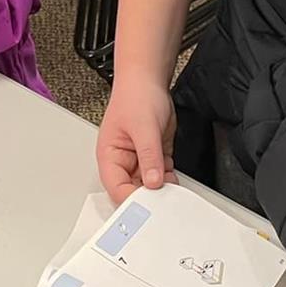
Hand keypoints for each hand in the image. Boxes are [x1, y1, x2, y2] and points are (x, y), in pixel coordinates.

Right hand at [96, 76, 177, 202]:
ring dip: (162, 190)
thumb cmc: (135, 96)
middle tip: (164, 201)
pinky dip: (169, 180)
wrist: (149, 81)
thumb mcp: (143, 127)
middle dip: (149, 197)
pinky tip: (175, 180)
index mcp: (110, 156)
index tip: (149, 205)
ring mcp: (139, 159)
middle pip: (133, 191)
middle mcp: (123, 161)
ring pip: (149, 186)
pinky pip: (162, 176)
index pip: (117, 189)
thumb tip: (152, 182)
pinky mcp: (154, 156)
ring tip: (173, 191)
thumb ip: (148, 156)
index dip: (132, 199)